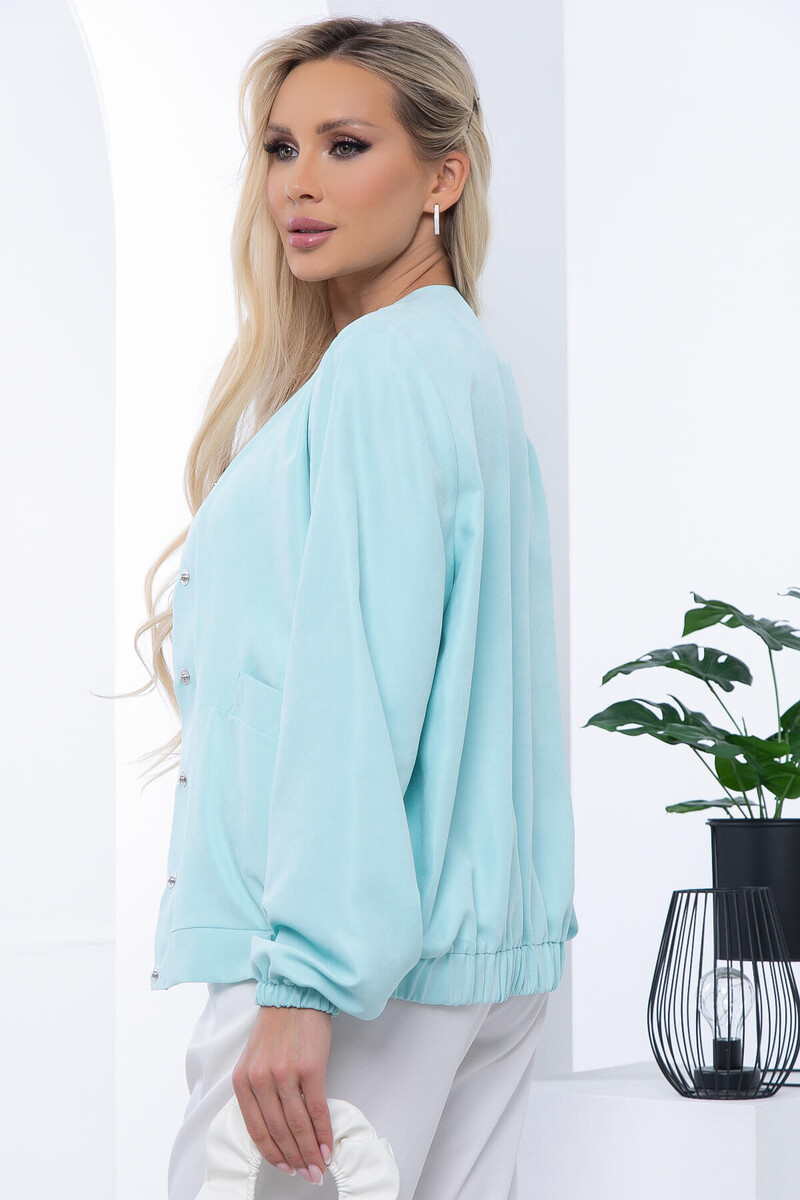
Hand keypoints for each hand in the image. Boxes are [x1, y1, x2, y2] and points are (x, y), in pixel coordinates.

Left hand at [232, 1005, 333, 1184]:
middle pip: (278, 1132)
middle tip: (307, 1175)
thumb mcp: (256, 1058)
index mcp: (243, 1080)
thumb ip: (260, 1089)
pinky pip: (316, 1109)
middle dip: (294, 1159)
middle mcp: (260, 1079)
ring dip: (310, 1151)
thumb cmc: (279, 1027)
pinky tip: (327, 1146)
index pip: (256, 1129)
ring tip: (318, 1167)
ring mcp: (284, 1073)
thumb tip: (278, 1127)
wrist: (296, 994)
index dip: (272, 1154)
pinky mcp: (310, 1067)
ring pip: (297, 1125)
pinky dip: (323, 1132)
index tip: (286, 1168)